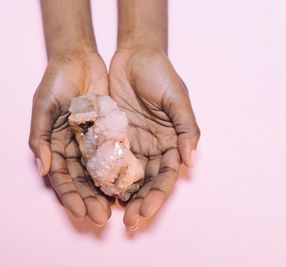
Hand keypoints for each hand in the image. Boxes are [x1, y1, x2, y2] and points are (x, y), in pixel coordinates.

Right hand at [29, 49, 111, 225]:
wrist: (79, 59)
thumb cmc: (56, 80)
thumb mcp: (44, 105)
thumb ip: (40, 136)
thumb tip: (43, 168)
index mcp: (55, 146)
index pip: (62, 177)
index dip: (70, 196)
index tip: (80, 211)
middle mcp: (74, 149)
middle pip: (83, 181)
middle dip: (91, 200)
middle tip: (102, 218)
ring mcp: (93, 143)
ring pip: (101, 173)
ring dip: (107, 192)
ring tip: (119, 209)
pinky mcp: (110, 134)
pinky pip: (117, 155)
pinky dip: (121, 171)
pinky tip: (130, 185)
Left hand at [109, 48, 199, 228]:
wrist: (134, 55)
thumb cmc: (160, 74)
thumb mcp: (177, 98)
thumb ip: (186, 129)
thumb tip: (190, 161)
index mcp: (170, 143)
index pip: (165, 176)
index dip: (157, 195)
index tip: (144, 212)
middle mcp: (150, 148)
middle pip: (145, 182)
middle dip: (138, 203)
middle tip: (127, 222)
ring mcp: (130, 143)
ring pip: (125, 176)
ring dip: (118, 196)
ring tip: (108, 213)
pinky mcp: (110, 135)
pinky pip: (105, 158)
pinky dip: (102, 175)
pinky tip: (95, 190)